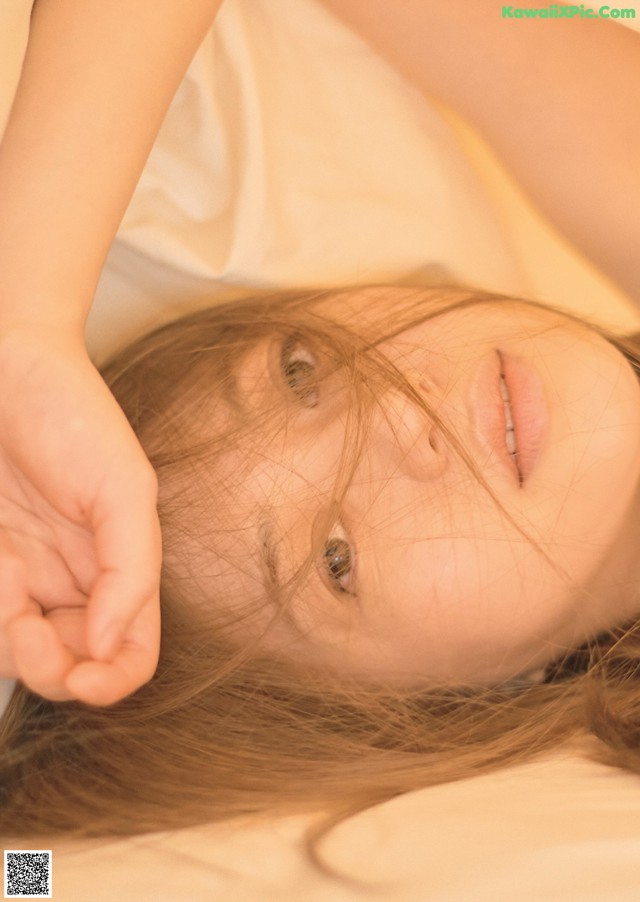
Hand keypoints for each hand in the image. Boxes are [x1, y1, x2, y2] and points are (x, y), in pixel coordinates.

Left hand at [0, 327, 160, 705]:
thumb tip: (111, 645)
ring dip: (0, 626)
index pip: (130, 656)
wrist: (4, 366)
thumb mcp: (125, 488)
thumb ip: (131, 570)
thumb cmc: (74, 416)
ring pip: (11, 648)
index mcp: (119, 572)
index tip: (84, 679)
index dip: (113, 683)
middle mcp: (71, 584)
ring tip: (0, 562)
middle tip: (23, 624)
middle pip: (66, 666)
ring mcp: (21, 577)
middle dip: (44, 664)